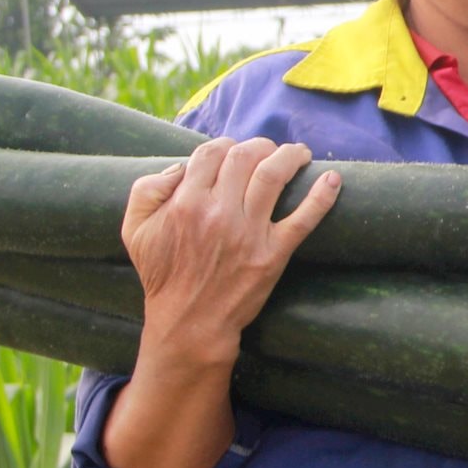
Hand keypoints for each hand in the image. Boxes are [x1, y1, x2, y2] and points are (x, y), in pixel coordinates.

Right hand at [121, 137, 339, 372]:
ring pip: (274, 176)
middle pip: (245, 156)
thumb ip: (146, 190)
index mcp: (185, 202)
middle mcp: (218, 213)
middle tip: (268, 150)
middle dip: (260, 145)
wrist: (189, 322)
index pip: (211, 152)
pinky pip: (304, 219)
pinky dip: (322, 196)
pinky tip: (333, 179)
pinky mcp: (273, 254)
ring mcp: (248, 233)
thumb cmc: (162, 276)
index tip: (234, 151)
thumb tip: (180, 166)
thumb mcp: (135, 230)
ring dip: (290, 156)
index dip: (225, 145)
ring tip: (299, 154)